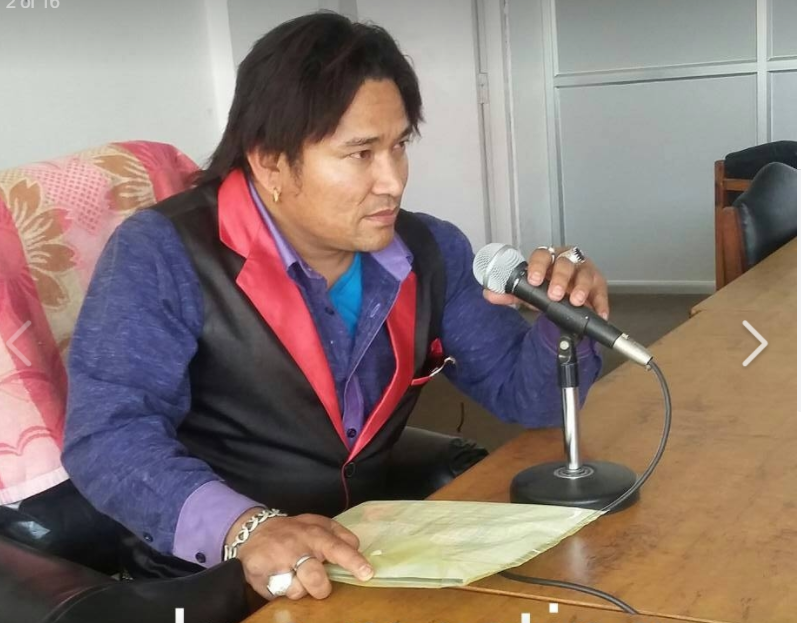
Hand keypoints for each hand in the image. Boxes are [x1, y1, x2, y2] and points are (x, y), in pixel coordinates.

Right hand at [227, 509, 372, 600]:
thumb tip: (355, 547)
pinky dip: (282, 589)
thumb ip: (337, 534)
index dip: (352, 562)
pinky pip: (279, 593)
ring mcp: (279, 561)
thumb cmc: (293, 531)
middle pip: (316, 577)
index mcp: (316, 534)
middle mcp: (299, 547)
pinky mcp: (262, 572)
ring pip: (297, 590)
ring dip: (300, 588)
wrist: (254, 530)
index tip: (366, 573)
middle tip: (320, 586)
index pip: (338, 548)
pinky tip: (279, 577)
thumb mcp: (316, 524)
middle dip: (320, 587)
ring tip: (295, 577)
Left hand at [483, 246, 609, 319]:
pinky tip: (599, 313)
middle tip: (555, 294)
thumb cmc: (546, 286)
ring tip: (576, 301)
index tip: (534, 280)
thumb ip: (510, 293)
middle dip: (560, 278)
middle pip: (565, 263)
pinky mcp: (598, 284)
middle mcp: (567, 260)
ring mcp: (584, 270)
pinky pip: (601, 292)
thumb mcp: (529, 291)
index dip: (538, 266)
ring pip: (585, 274)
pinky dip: (601, 303)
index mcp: (548, 258)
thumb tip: (488, 294)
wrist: (565, 295)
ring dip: (581, 288)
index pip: (542, 255)